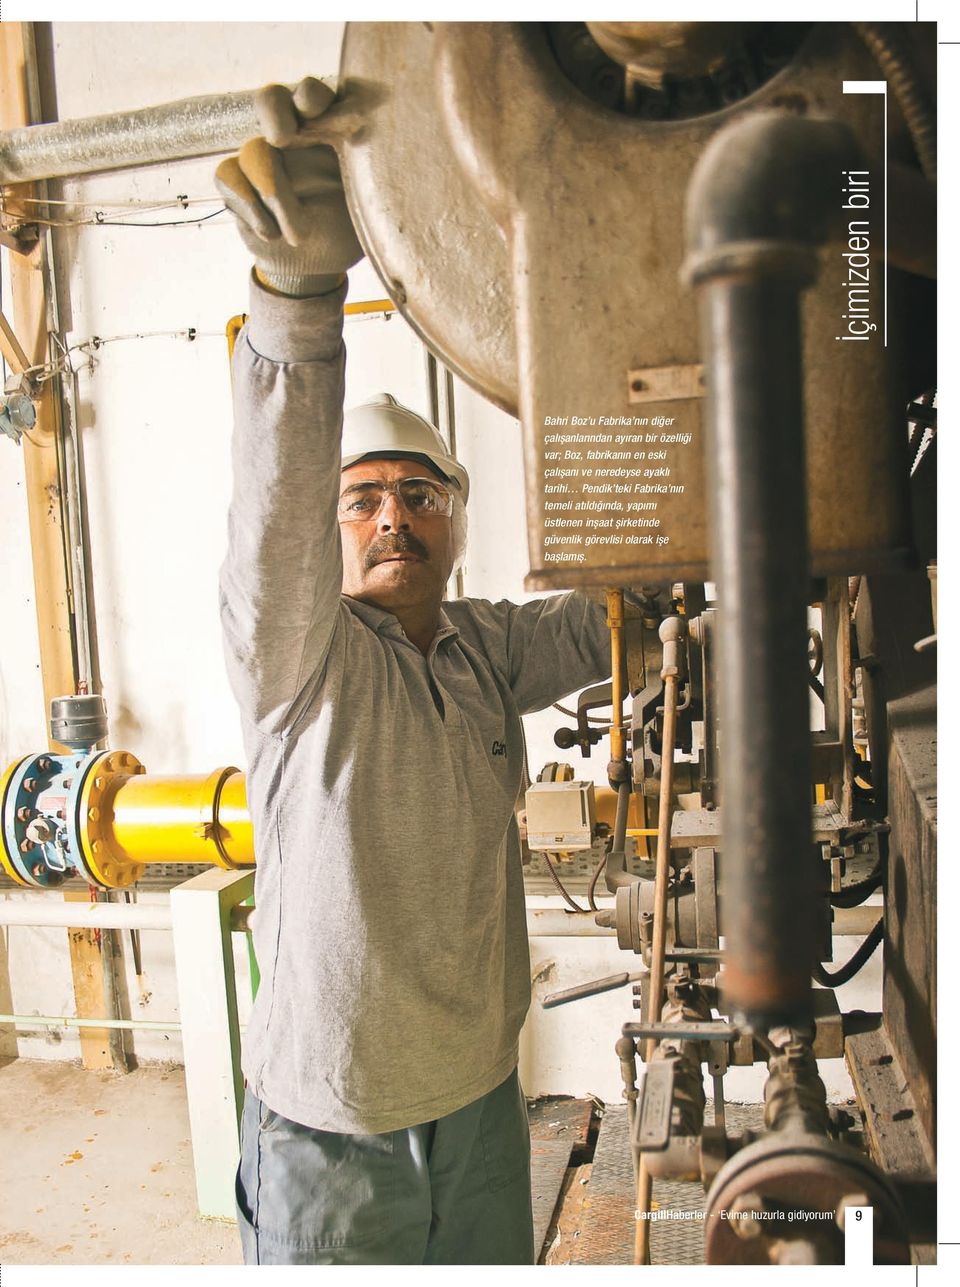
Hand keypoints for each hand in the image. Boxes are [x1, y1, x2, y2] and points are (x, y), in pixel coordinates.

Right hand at [215, 77, 362, 295]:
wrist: (314, 265)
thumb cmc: (348, 231)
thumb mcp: (366, 208)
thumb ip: (364, 177)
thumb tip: (364, 148)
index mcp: (328, 130)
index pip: (316, 95)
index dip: (312, 96)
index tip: (314, 112)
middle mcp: (292, 134)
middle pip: (271, 98)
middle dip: (275, 112)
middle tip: (282, 138)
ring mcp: (261, 154)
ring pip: (253, 150)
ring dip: (274, 195)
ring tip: (297, 235)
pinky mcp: (236, 178)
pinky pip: (228, 175)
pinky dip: (249, 206)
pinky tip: (271, 233)